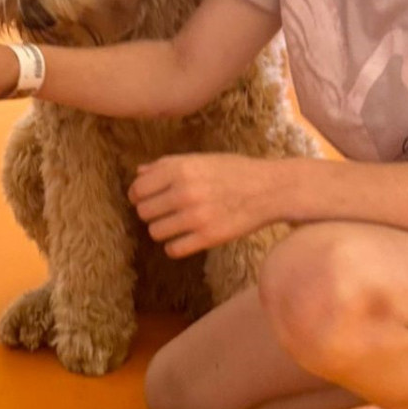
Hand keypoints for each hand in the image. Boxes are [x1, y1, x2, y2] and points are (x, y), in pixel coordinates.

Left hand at [129, 153, 281, 256]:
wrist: (269, 189)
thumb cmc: (233, 171)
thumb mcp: (199, 159)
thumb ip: (166, 165)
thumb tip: (138, 172)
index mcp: (179, 169)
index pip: (138, 189)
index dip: (138, 195)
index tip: (145, 198)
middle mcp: (184, 192)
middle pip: (144, 212)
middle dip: (151, 212)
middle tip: (165, 211)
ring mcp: (195, 216)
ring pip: (155, 232)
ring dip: (162, 230)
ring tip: (176, 224)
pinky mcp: (208, 238)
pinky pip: (173, 250)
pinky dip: (175, 246)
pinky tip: (185, 238)